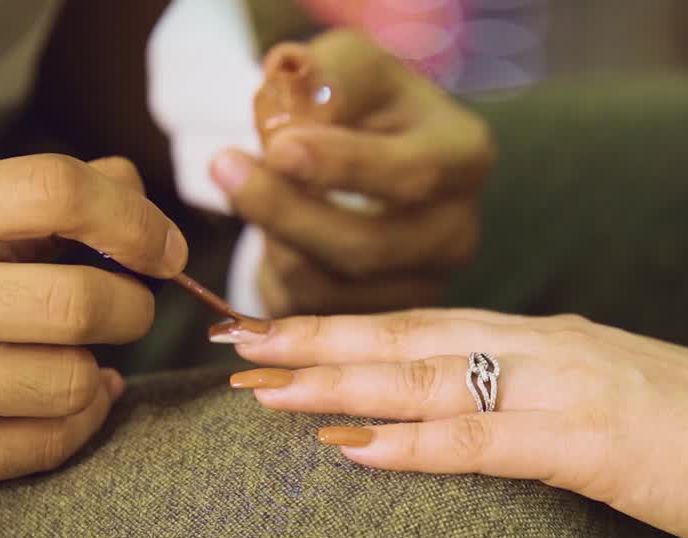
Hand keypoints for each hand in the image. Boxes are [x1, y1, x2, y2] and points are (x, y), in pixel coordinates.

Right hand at [0, 155, 187, 491]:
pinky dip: (79, 418)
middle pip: (79, 303)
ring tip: (70, 353)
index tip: (165, 249)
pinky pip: (54, 441)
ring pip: (74, 381)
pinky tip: (59, 399)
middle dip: (133, 307)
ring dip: (97, 367)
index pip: (53, 190)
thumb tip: (138, 195)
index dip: (133, 219)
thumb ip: (52, 196)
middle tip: (126, 307)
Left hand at [210, 29, 492, 316]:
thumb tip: (292, 120)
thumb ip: (328, 77)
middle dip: (287, 212)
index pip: (412, 173)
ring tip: (248, 190)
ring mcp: (424, 287)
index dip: (344, 166)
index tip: (279, 147)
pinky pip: (314, 316)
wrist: (367, 151)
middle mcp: (456, 233)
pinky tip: (271, 235)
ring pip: (332, 289)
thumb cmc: (361, 102)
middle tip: (223, 167)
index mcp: (464, 158)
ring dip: (274, 241)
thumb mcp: (350, 65)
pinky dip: (278, 275)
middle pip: (368, 247)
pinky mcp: (382, 322)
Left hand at [223, 309, 687, 537]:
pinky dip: (411, 442)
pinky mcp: (587, 440)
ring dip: (339, 382)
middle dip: (316, 341)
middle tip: (238, 345)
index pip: (428, 325)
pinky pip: (480, 440)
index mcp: (548, 338)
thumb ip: (540, 402)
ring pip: (428, 376)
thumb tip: (476, 420)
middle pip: (408, 336)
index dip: (348, 329)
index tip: (282, 336)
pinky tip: (352, 446)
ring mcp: (563, 386)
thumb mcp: (611, 405)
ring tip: (262, 390)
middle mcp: (545, 346)